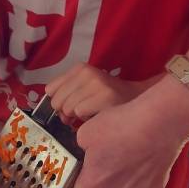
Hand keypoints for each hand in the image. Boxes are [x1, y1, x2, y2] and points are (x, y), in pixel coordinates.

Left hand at [46, 64, 160, 122]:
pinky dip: (86, 119)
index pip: (50, 89)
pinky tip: (98, 115)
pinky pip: (80, 113)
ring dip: (76, 117)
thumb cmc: (108, 97)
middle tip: (78, 114)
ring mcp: (97, 84)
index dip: (57, 102)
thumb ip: (66, 93)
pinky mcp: (105, 97)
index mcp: (80, 68)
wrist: (138, 97)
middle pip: (57, 101)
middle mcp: (87, 73)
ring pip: (68, 108)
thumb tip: (51, 109)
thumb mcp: (85, 87)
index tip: (67, 107)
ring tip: (90, 114)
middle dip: (64, 112)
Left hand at [46, 74, 188, 187]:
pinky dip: (140, 174)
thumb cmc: (121, 125)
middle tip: (101, 176)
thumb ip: (79, 146)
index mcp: (93, 184)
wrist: (160, 122)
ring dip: (121, 184)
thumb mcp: (86, 133)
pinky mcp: (156, 186)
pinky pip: (143, 185)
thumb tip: (84, 148)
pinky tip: (141, 154)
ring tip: (124, 158)